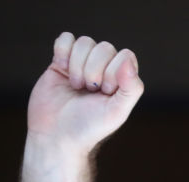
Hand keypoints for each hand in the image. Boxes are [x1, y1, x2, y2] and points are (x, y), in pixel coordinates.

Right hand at [27, 32, 143, 156]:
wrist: (56, 136)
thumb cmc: (89, 127)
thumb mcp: (117, 112)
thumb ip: (131, 88)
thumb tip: (128, 59)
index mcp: (121, 80)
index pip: (124, 56)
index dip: (113, 72)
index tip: (105, 92)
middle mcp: (104, 69)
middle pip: (104, 48)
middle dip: (94, 71)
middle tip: (88, 91)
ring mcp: (82, 64)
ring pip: (85, 42)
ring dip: (78, 65)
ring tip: (76, 86)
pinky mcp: (60, 62)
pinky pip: (65, 39)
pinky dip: (63, 52)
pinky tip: (62, 70)